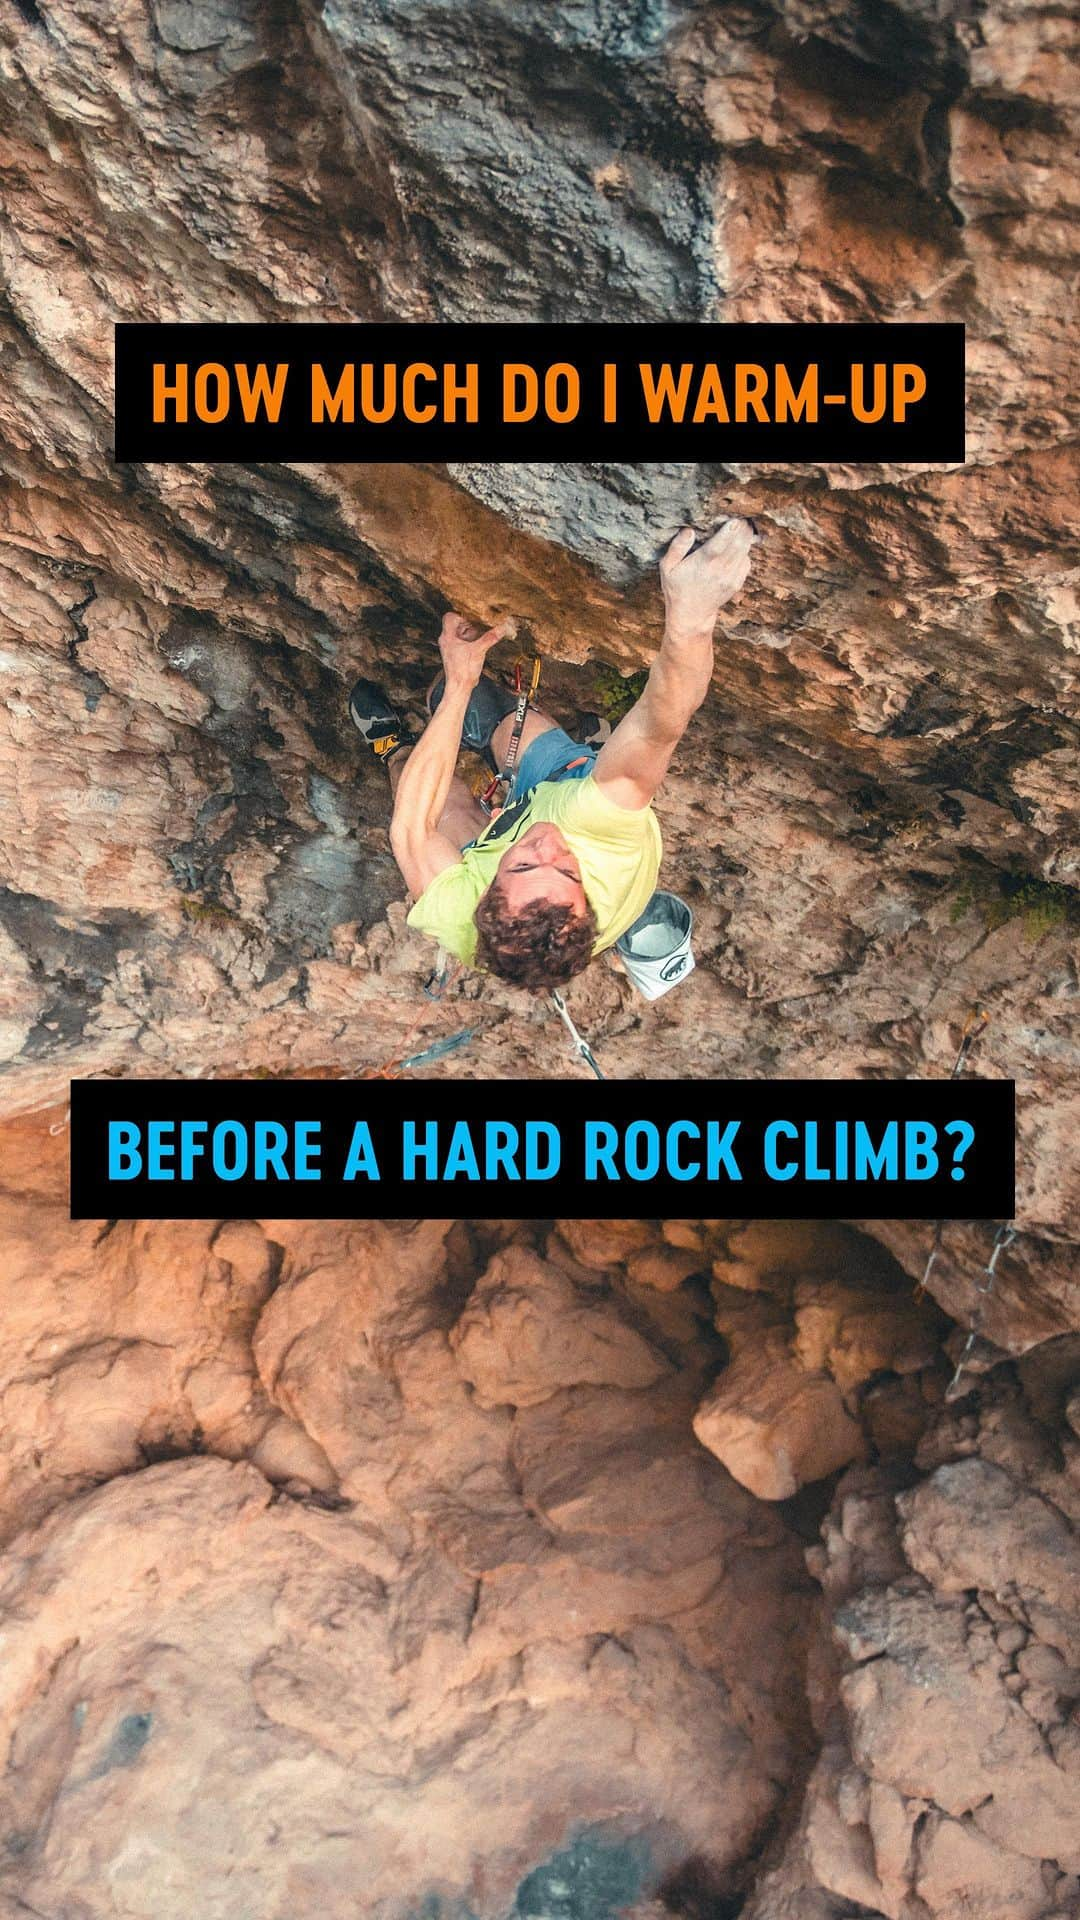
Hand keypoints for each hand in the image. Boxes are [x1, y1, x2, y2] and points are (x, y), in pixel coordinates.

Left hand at [437, 610, 512, 690]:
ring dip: (470, 632)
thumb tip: (501, 628)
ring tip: (480, 633)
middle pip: (456, 624)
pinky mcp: (456, 655)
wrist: (459, 686)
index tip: (472, 617)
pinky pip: (462, 643)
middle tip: (479, 624)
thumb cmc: (462, 671)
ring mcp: (451, 648)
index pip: (449, 616)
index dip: (461, 614)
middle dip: (469, 623)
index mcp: (448, 637)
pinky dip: (470, 641)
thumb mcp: (479, 650)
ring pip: (460, 634)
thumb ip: (490, 638)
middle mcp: (447, 641)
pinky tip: (479, 643)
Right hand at [660, 520, 754, 639]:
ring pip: (746, 549)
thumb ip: (677, 547)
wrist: (691, 614)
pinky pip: (747, 560)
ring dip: (746, 536)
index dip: (733, 525)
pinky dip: (745, 550)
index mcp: (705, 561)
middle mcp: (721, 568)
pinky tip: (737, 545)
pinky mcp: (737, 582)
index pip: (725, 538)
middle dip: (743, 526)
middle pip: (741, 540)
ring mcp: (732, 576)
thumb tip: (689, 530)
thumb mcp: (667, 567)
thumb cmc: (676, 588)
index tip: (734, 515)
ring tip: (741, 526)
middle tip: (740, 515)